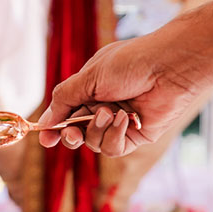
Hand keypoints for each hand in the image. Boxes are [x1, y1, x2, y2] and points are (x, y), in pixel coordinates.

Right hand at [39, 0, 212, 155]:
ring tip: (110, 112)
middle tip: (72, 133)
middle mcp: (104, 107)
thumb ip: (65, 98)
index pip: (65, 114)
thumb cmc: (131, 63)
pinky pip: (113, 148)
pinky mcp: (137, 136)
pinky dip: (115, 135)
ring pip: (93, 143)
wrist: (168, 67)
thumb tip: (46, 121)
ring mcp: (120, 123)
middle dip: (71, 135)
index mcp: (90, 90)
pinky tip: (126, 119)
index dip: (54, 128)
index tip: (44, 139)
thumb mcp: (89, 77)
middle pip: (77, 133)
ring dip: (97, 129)